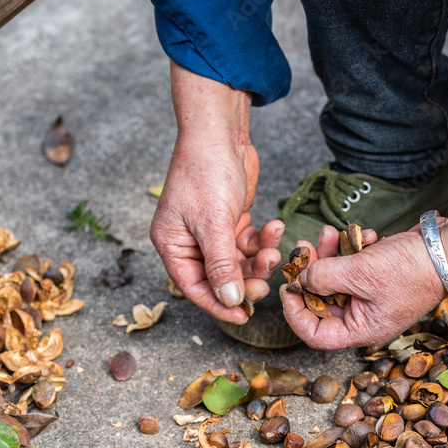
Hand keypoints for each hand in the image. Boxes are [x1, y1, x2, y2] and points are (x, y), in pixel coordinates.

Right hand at [151, 63, 282, 323]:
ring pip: (238, 262)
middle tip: (266, 283)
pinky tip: (274, 228)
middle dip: (245, 280)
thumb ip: (221, 265)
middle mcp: (189, 242)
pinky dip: (263, 240)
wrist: (221, 132)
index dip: (219, 304)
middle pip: (219, 278)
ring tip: (274, 250)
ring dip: (258, 260)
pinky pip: (248, 243)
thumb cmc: (206, 170)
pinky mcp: (231, 220)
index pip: (194, 288)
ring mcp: (211, 232)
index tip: (244, 315)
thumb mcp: (213, 222)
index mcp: (172, 245)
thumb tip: (229, 299)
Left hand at [279, 193, 447, 349]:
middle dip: (312, 273)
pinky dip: (353, 248)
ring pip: (337, 279)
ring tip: (329, 233)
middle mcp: (366, 318)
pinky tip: (361, 233)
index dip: (296, 313)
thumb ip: (324, 276)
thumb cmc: (412, 269)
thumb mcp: (360, 273)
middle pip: (322, 302)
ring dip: (330, 255)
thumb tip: (301, 278)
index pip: (316, 335)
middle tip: (304, 249)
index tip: (288, 286)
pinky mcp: (380, 275)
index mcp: (362, 330)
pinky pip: (355, 265)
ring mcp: (373, 296)